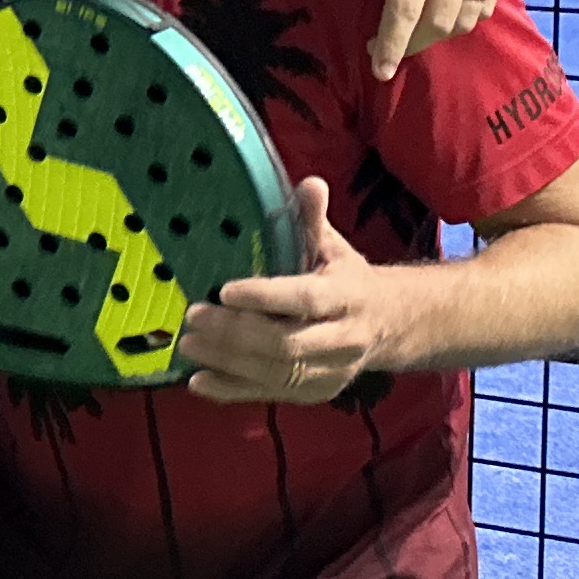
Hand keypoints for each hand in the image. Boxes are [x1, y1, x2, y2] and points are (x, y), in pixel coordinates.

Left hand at [179, 179, 415, 402]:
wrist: (389, 324)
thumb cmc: (347, 278)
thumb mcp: (334, 246)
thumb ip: (314, 218)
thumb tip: (310, 183)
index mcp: (348, 296)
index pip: (306, 300)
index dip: (266, 297)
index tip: (225, 289)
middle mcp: (343, 338)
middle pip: (286, 343)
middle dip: (236, 332)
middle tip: (194, 315)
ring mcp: (330, 370)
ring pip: (276, 373)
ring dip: (227, 361)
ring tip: (189, 343)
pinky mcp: (315, 392)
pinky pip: (270, 395)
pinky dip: (232, 390)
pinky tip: (198, 381)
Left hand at [289, 0, 507, 74]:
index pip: (405, 9)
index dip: (392, 45)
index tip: (378, 69)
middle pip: (438, 22)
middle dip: (412, 46)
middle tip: (384, 51)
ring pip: (466, 18)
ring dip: (438, 36)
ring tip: (410, 36)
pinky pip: (485, 3)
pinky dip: (464, 18)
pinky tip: (441, 16)